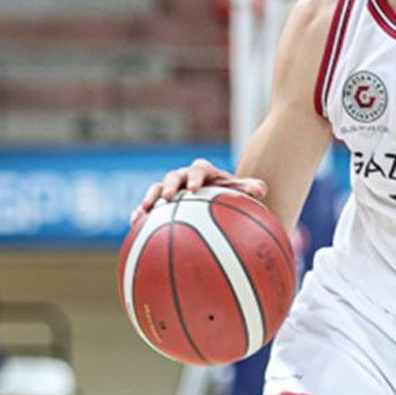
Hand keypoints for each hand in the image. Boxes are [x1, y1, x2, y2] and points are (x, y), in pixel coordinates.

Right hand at [130, 158, 267, 223]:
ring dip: (149, 198)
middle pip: (173, 177)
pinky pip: (147, 208)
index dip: (194, 176)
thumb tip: (260, 190)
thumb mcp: (243, 192)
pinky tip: (135, 225)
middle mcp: (184, 179)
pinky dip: (140, 214)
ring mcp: (171, 191)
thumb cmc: (232, 197)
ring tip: (144, 210)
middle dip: (170, 186)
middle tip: (169, 197)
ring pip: (156, 191)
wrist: (220, 205)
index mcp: (204, 173)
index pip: (198, 169)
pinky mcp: (160, 205)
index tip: (195, 188)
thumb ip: (251, 188)